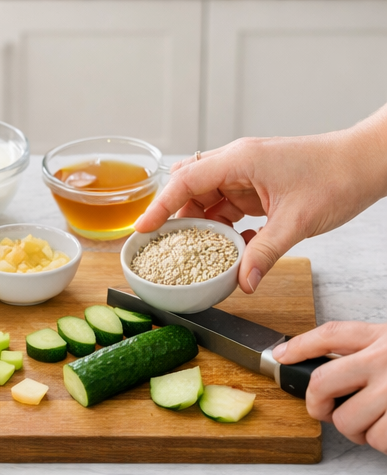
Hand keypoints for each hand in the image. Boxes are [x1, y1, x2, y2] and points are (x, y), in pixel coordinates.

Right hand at [134, 111, 386, 292]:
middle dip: (179, 220)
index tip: (142, 231)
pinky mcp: (259, 187)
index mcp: (240, 160)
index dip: (160, 207)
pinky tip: (237, 248)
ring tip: (200, 254)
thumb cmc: (337, 175)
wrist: (368, 162)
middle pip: (190, 191)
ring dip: (204, 227)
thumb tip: (242, 282)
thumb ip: (264, 253)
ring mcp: (248, 175)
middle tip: (169, 248)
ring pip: (208, 202)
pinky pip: (229, 209)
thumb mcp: (296, 221)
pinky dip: (227, 229)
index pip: (185, 182)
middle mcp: (238, 163)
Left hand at [271, 321, 386, 448]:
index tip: (281, 356)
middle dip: (319, 407)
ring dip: (358, 431)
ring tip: (378, 422)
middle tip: (330, 413)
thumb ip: (370, 354)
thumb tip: (329, 376)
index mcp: (384, 338)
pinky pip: (375, 438)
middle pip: (321, 384)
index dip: (300, 345)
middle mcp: (384, 357)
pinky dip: (382, 441)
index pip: (332, 334)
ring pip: (345, 420)